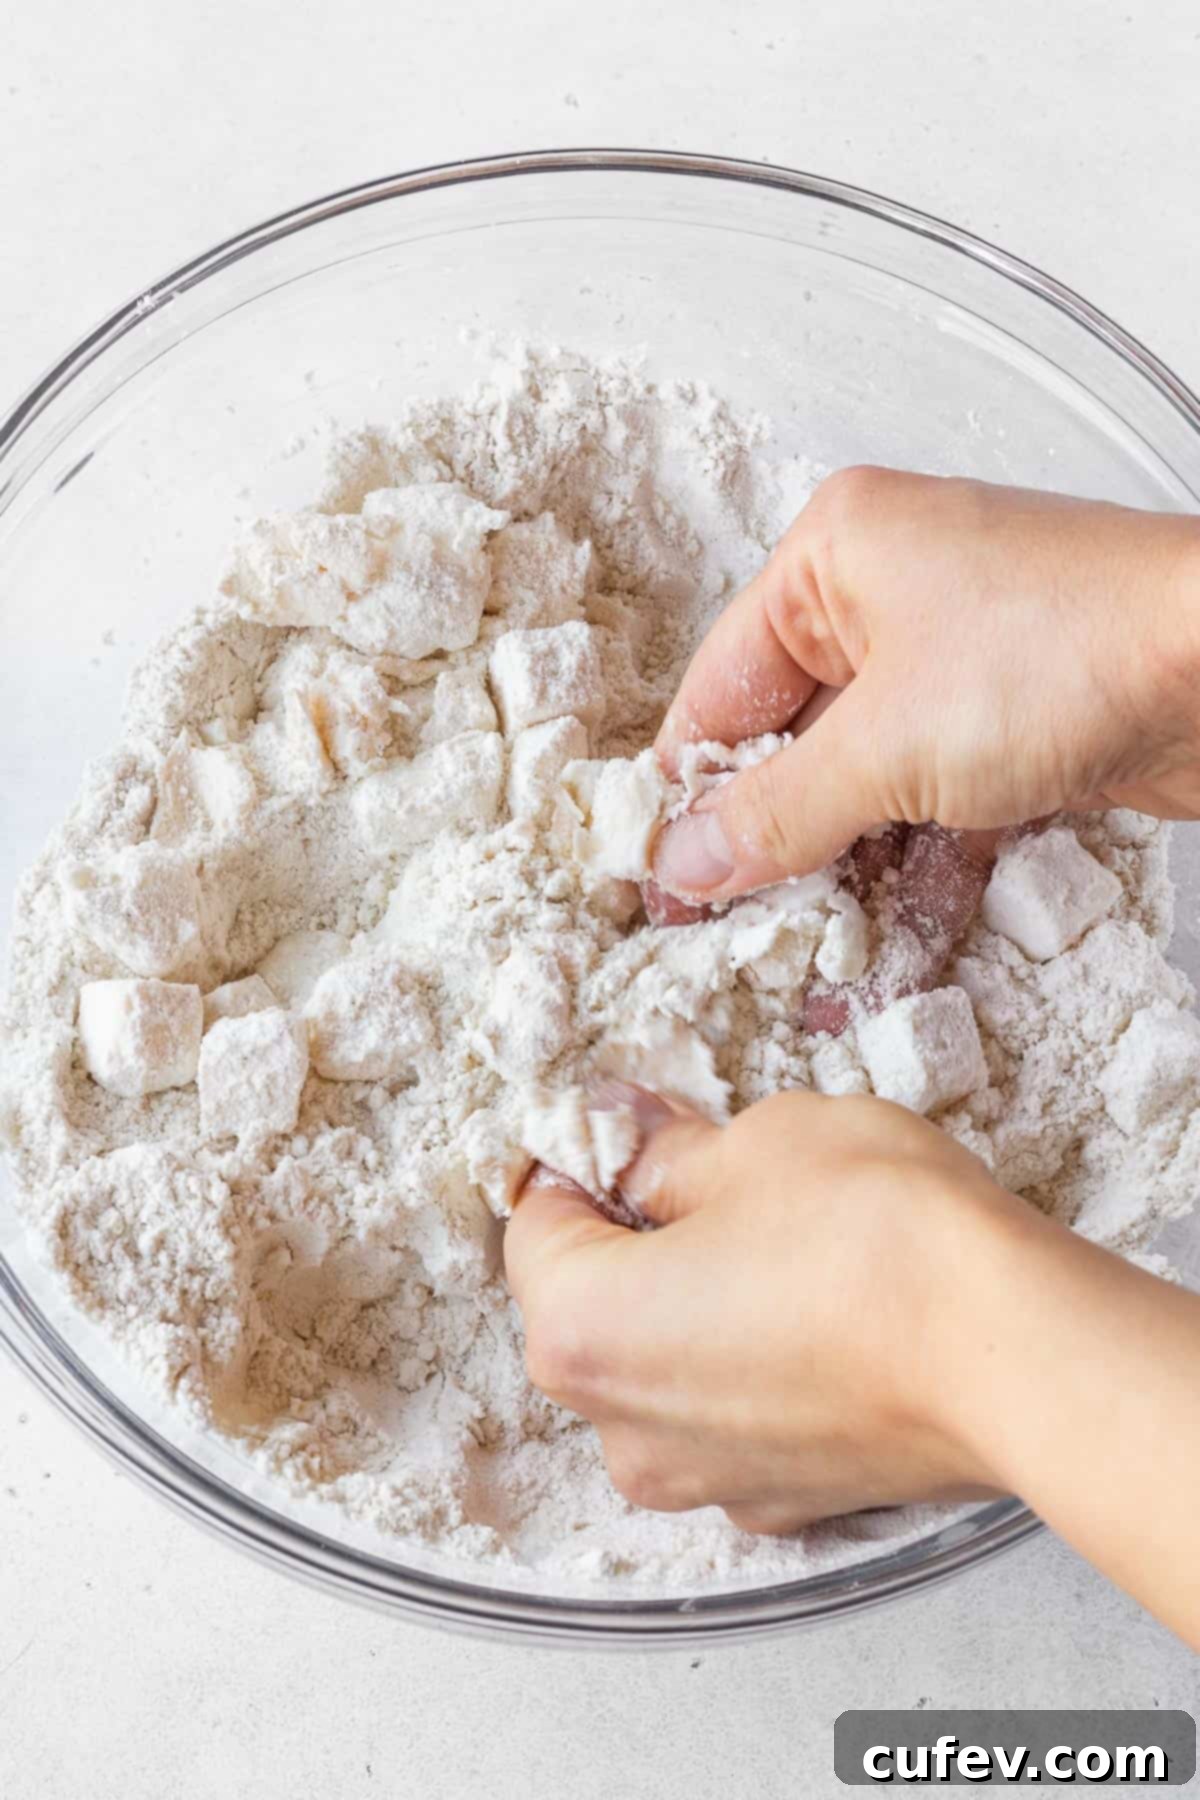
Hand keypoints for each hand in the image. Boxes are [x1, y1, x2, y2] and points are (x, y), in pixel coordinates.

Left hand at [506, 1085, 1199, 1646]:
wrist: (1013, 1354)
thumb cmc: (875, 1238)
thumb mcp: (754, 1143)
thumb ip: (665, 1150)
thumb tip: (632, 1140)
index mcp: (581, 1331)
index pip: (535, 1224)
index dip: (582, 1160)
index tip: (633, 1129)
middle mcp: (622, 1428)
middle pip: (591, 1307)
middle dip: (639, 1235)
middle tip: (720, 1176)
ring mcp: (703, 1478)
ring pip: (663, 1368)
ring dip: (698, 1304)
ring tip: (786, 1244)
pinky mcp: (783, 1501)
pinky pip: (735, 1414)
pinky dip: (757, 1365)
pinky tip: (823, 1314)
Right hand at [651, 470, 1199, 903]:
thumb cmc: (1066, 653)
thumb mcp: (887, 748)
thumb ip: (773, 814)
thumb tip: (682, 861)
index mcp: (833, 557)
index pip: (718, 688)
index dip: (682, 791)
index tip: (655, 877)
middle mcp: (889, 597)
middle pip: (792, 742)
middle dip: (771, 845)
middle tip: (730, 932)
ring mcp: (960, 660)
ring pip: (868, 784)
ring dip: (847, 874)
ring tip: (811, 960)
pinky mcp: (1018, 720)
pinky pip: (938, 805)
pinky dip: (919, 871)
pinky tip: (896, 947)